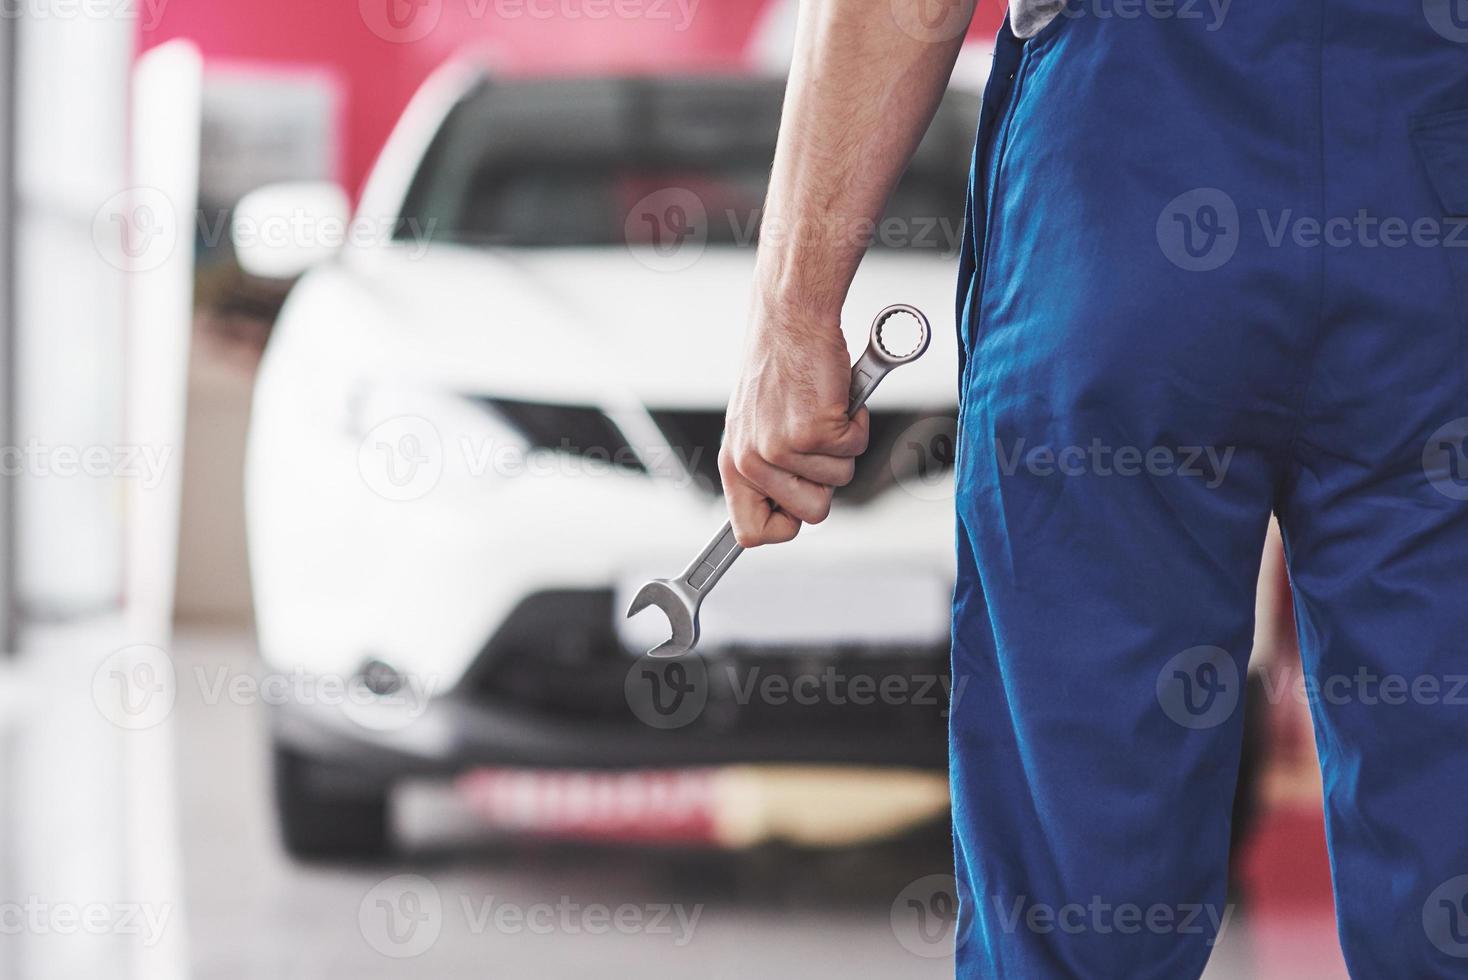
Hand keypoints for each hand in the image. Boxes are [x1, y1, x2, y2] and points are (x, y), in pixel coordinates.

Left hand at [720, 301, 869, 546]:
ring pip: (839, 482)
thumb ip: (765, 469)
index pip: (749, 532)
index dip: (781, 527)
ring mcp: (782, 448)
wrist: (791, 319)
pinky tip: (836, 401)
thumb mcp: (755, 425)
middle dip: (826, 483)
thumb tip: (787, 512)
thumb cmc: (780, 366)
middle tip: (819, 445)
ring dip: (842, 447)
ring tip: (822, 411)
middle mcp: (752, 460)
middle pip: (811, 514)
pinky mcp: (814, 431)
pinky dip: (858, 424)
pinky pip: (856, 449)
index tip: (795, 514)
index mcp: (734, 463)